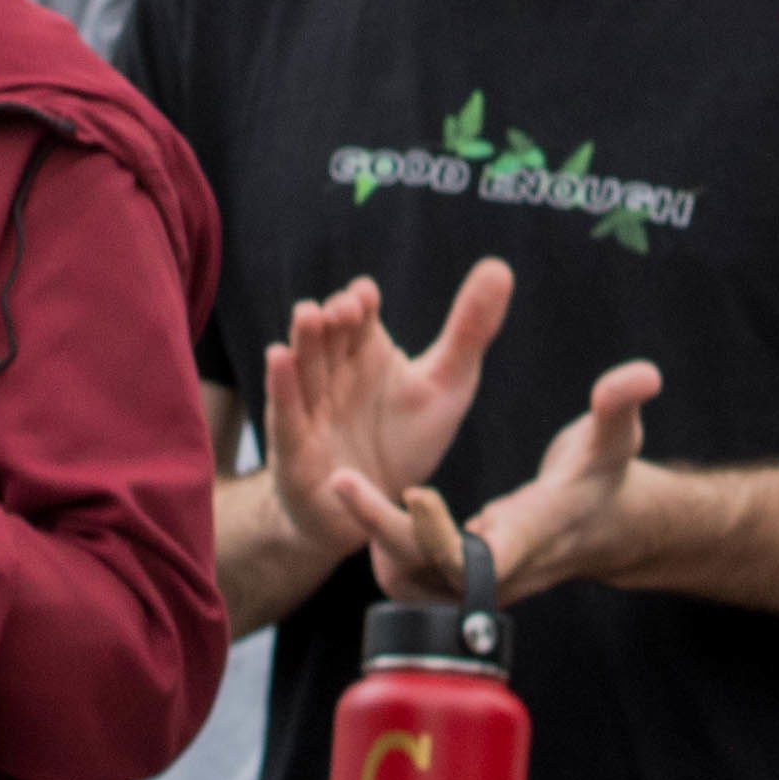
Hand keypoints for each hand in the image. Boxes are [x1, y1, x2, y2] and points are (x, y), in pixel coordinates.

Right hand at [263, 262, 514, 558]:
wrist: (379, 513)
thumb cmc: (406, 440)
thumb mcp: (447, 385)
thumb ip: (470, 330)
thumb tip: (500, 266)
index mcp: (366, 349)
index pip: (358, 313)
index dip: (359, 301)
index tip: (366, 297)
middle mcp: (334, 370)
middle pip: (327, 333)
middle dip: (331, 317)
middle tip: (343, 308)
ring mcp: (312, 407)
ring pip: (304, 366)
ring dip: (304, 340)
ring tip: (308, 315)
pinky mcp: (296, 446)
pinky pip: (287, 413)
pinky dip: (282, 386)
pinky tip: (278, 357)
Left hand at [332, 356, 662, 606]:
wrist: (601, 528)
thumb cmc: (604, 478)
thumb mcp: (615, 439)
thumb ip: (620, 407)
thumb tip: (642, 375)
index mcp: (530, 536)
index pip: (479, 557)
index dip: (439, 536)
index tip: (411, 496)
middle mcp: (497, 569)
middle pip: (425, 571)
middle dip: (378, 527)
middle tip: (339, 479)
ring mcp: (474, 580)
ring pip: (406, 580)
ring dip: (369, 538)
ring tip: (343, 482)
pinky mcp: (456, 576)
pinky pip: (406, 572)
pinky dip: (378, 542)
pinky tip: (359, 498)